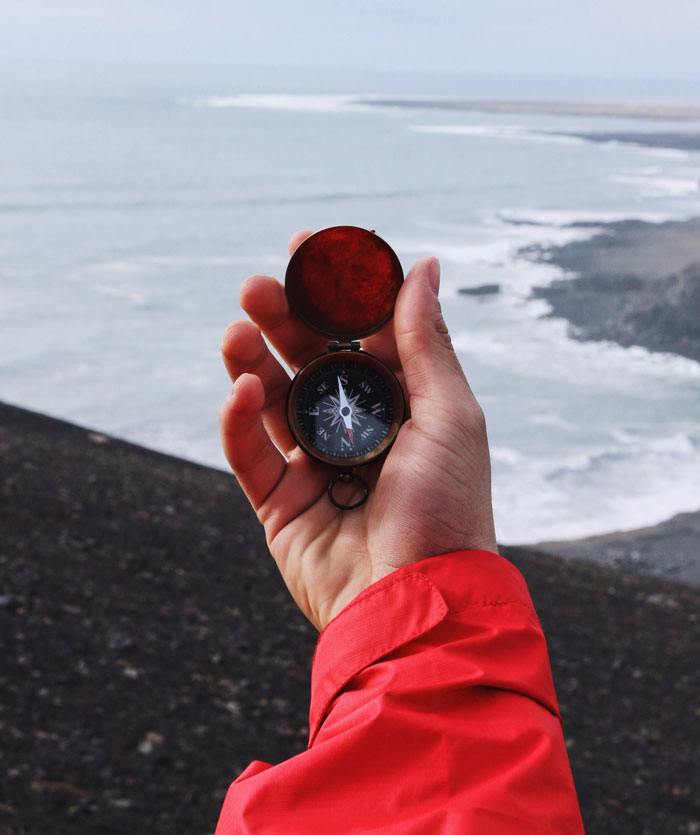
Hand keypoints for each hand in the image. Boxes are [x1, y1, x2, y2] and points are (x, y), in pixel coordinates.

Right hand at [220, 230, 497, 630]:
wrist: (417, 604)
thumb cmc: (448, 511)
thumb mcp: (449, 416)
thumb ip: (425, 342)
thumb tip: (422, 265)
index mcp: (404, 405)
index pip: (363, 334)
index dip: (336, 291)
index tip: (310, 247)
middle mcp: (358, 429)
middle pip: (311, 362)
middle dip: (285, 321)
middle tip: (259, 286)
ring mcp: (315, 465)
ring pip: (273, 400)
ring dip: (253, 361)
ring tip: (237, 329)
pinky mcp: (281, 502)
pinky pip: (251, 453)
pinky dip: (239, 421)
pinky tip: (241, 389)